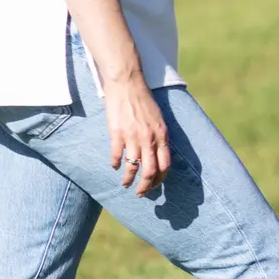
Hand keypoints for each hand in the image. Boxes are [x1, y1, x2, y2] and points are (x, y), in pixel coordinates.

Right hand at [103, 77, 170, 193]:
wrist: (127, 84)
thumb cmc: (144, 101)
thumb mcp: (159, 119)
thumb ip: (159, 137)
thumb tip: (158, 155)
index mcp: (162, 135)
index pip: (165, 165)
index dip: (160, 179)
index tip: (155, 185)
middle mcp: (149, 139)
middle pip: (150, 171)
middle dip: (145, 187)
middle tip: (141, 194)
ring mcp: (132, 137)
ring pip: (132, 168)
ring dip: (128, 180)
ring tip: (125, 185)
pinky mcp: (117, 133)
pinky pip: (116, 156)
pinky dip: (115, 164)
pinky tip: (114, 167)